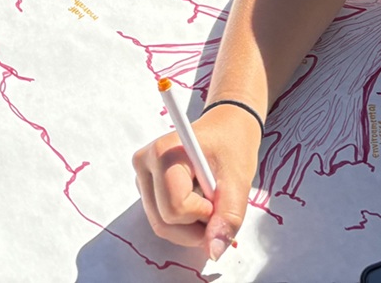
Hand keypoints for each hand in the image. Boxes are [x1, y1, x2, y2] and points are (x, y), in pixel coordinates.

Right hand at [131, 103, 261, 258]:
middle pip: (164, 222)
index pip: (175, 208)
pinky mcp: (146, 187)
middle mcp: (144, 163)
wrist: (225, 129)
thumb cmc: (231, 146)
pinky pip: (161, 219)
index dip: (203, 213)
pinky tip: (197, 200)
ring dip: (190, 226)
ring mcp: (142, 176)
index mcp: (163, 153)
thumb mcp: (238, 180)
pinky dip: (183, 221)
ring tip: (208, 200)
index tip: (218, 196)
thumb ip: (228, 217)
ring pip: (161, 225)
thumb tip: (213, 252)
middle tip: (217, 205)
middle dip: (196, 227)